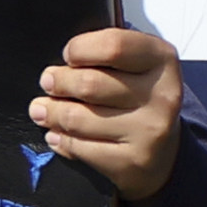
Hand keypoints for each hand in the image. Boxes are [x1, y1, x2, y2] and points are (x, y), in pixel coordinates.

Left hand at [33, 25, 185, 202]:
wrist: (164, 151)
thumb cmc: (138, 96)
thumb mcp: (136, 64)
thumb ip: (108, 51)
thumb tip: (62, 57)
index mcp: (162, 60)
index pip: (113, 45)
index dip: (80, 48)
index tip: (69, 55)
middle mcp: (162, 95)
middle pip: (88, 83)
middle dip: (57, 82)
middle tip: (48, 82)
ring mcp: (149, 131)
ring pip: (77, 118)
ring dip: (50, 112)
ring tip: (41, 109)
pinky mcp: (132, 160)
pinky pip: (79, 147)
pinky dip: (60, 139)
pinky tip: (55, 134)